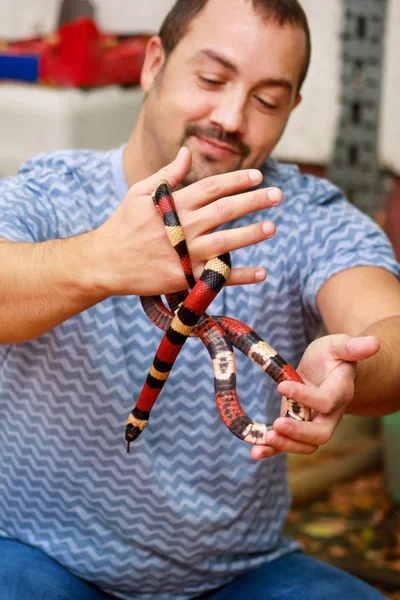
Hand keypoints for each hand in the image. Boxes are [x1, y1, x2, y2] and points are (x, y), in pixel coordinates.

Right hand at [92, 147, 282, 295]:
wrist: (105, 262)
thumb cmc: (123, 225)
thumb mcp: (140, 193)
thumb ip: (168, 174)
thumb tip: (188, 153)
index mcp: (174, 203)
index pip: (213, 187)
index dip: (238, 180)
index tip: (258, 176)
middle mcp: (183, 227)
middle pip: (226, 210)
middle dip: (255, 201)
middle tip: (277, 195)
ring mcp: (185, 253)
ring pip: (227, 242)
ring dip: (252, 234)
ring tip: (272, 227)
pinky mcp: (184, 278)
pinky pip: (217, 277)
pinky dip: (241, 276)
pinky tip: (261, 272)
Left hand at [251, 334, 379, 459]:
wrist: (328, 370)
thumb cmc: (333, 356)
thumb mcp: (338, 345)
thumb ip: (352, 346)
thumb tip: (374, 342)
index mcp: (340, 392)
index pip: (326, 402)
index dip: (306, 397)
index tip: (282, 386)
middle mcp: (330, 413)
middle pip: (320, 434)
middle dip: (299, 433)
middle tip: (277, 425)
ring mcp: (314, 422)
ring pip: (306, 445)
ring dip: (286, 445)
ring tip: (265, 439)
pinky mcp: (298, 424)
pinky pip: (288, 443)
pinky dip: (272, 450)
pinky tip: (255, 452)